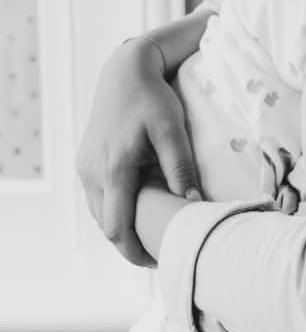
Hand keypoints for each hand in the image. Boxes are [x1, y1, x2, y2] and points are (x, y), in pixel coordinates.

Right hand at [77, 39, 199, 265]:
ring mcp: (85, 167)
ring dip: (121, 227)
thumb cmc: (153, 98)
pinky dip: (115, 210)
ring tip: (153, 234)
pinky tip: (138, 209)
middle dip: (130, 244)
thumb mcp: (173, 131)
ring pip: (100, 214)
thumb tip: (193, 204)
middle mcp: (93, 172)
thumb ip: (181, 169)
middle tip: (162, 251)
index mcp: (114, 169)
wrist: (125, 71)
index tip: (160, 260)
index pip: (118, 228)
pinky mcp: (85, 162)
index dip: (136, 252)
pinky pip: (97, 198)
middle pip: (106, 227)